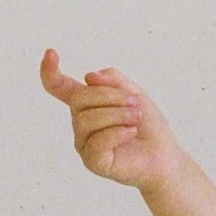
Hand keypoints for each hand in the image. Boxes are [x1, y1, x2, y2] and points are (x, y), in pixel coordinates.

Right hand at [39, 48, 183, 193]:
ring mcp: (85, 144)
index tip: (50, 53)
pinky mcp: (93, 162)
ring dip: (117, 115)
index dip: (50, 71)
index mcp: (87, 104)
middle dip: (109, 96)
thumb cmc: (149, 126)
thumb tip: (89, 77)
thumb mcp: (134, 92)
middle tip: (134, 104)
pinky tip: (131, 132)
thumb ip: (112, 80)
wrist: (166, 157)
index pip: (60, 87)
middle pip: (80, 98)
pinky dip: (117, 133)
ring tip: (136, 118)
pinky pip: (97, 142)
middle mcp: (81, 123)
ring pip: (87, 120)